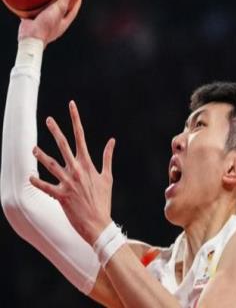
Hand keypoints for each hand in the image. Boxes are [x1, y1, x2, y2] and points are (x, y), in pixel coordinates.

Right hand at [18, 0, 81, 45]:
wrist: (30, 38)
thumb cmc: (48, 25)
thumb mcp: (60, 7)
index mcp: (66, 20)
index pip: (75, 6)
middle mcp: (56, 21)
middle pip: (61, 5)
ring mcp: (44, 20)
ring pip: (46, 6)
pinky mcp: (33, 19)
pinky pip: (33, 8)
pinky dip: (32, 1)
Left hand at [30, 101, 115, 244]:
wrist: (98, 223)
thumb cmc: (103, 200)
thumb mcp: (107, 177)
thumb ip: (107, 157)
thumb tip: (112, 140)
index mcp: (88, 164)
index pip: (81, 136)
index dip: (76, 120)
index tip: (71, 106)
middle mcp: (76, 170)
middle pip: (64, 146)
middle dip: (56, 131)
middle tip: (48, 119)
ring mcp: (67, 182)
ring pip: (50, 164)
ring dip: (40, 155)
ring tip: (33, 147)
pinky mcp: (60, 196)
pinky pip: (45, 187)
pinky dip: (37, 182)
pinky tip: (30, 177)